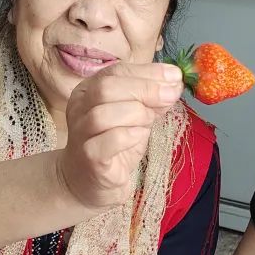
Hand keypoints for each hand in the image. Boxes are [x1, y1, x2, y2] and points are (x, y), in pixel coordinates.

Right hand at [58, 61, 182, 209]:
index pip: (117, 71)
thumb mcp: (136, 116)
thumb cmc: (114, 145)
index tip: (176, 76)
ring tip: (150, 121)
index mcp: (88, 90)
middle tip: (171, 95)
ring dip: (136, 113)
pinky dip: (131, 135)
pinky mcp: (89, 157)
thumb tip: (174, 82)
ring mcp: (80, 133)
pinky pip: (110, 140)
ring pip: (104, 113)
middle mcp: (79, 108)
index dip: (148, 72)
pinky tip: (140, 137)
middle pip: (106, 88)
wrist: (91, 182)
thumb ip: (152, 98)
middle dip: (145, 89)